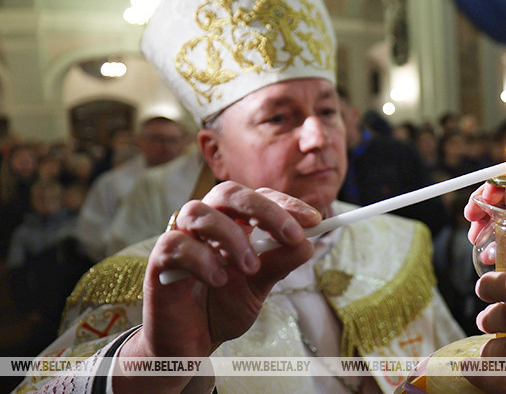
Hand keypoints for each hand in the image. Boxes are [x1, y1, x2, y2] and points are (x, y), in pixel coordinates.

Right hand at [115, 182, 317, 391]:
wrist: (192, 344)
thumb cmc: (223, 307)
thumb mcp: (260, 286)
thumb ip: (280, 264)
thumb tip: (307, 244)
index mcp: (232, 223)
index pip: (258, 197)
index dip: (285, 203)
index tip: (315, 220)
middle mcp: (205, 224)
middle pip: (228, 192)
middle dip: (265, 210)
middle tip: (293, 236)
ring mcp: (180, 238)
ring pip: (198, 211)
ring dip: (233, 236)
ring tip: (251, 268)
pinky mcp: (159, 262)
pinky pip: (175, 244)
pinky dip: (201, 259)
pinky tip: (219, 279)